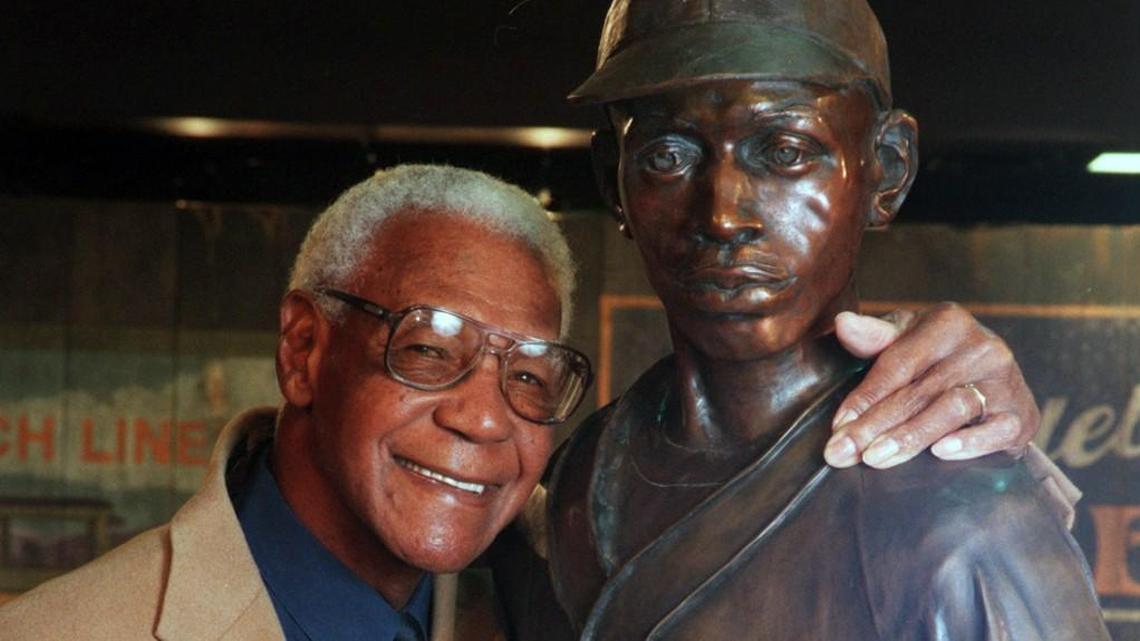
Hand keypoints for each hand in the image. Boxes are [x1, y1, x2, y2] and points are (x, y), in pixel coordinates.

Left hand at [823, 303, 1040, 468]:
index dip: (864, 397)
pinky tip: (940, 454)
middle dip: (874, 425)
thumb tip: (843, 323)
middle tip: (842, 453)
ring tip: (876, 459)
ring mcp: (1006, 381)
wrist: (995, 386)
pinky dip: (969, 443)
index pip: (897, 364)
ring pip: (951, 409)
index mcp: (948, 322)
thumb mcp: (905, 340)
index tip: (837, 427)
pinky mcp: (1022, 415)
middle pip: (918, 391)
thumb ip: (874, 338)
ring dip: (910, 437)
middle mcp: (982, 347)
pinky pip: (996, 430)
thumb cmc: (936, 360)